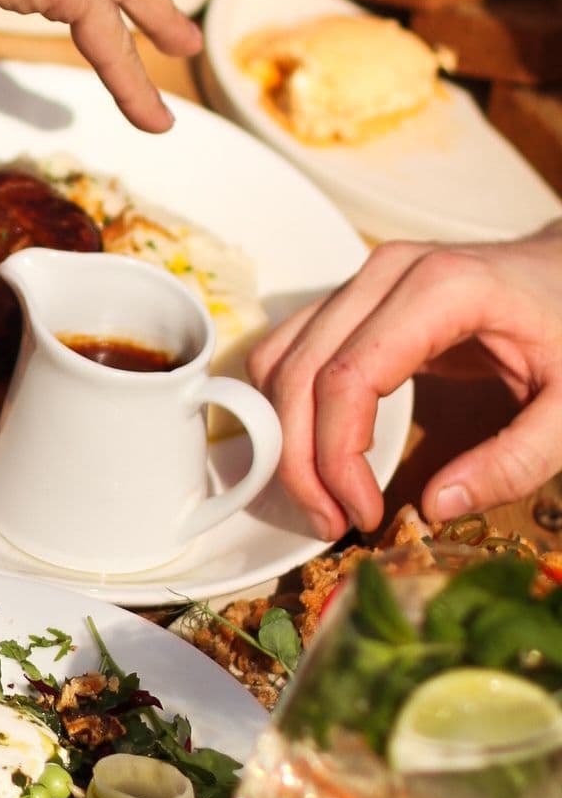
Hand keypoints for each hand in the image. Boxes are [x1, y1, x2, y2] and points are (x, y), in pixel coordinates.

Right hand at [248, 226, 561, 537]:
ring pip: (281, 360)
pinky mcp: (355, 297)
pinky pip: (292, 349)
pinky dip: (289, 407)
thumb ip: (516, 460)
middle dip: (300, 460)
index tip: (363, 514)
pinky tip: (319, 455)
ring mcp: (365, 280)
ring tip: (323, 498)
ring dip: (285, 436)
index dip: (337, 457)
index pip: (347, 378)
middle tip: (330, 522)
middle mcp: (387, 274)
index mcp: (442, 289)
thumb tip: (434, 506)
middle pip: (300, 371)